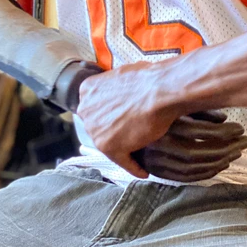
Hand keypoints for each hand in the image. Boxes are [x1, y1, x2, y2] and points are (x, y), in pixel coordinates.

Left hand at [77, 60, 181, 176]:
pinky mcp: (111, 148)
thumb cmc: (148, 78)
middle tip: (128, 131)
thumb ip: (114, 87)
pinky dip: (134, 167)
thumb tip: (123, 92)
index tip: (117, 117)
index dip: (106, 113)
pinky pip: (123, 161)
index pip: (95, 106)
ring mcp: (96, 131)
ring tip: (136, 152)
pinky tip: (142, 171)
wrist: (160, 90)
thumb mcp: (123, 75)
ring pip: (108, 144)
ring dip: (121, 149)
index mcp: (87, 90)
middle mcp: (86, 111)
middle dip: (110, 129)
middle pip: (97, 125)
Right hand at [133, 110, 246, 181]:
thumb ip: (198, 110)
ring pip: (194, 167)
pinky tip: (221, 165)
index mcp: (164, 123)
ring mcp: (157, 160)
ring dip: (220, 161)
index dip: (224, 132)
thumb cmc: (151, 110)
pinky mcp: (157, 171)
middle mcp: (160, 144)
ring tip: (237, 153)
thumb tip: (223, 118)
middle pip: (200, 152)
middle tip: (246, 142)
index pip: (201, 132)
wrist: (118, 126)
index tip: (241, 128)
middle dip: (227, 148)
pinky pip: (186, 177)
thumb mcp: (174, 105)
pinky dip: (207, 173)